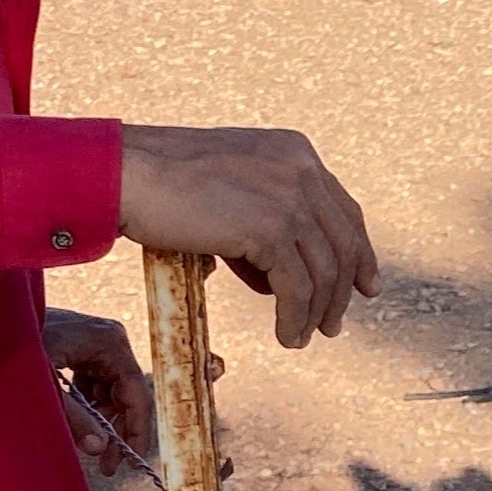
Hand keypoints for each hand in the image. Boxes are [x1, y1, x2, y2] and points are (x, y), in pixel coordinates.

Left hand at [44, 308, 153, 474]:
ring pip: (111, 391)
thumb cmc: (14, 345)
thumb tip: (99, 448)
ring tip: (86, 444)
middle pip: (125, 395)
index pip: (137, 394)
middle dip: (115, 430)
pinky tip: (75, 420)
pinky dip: (87, 404)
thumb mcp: (46, 386)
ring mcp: (97, 343)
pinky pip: (95, 383)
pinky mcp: (82, 348)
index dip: (135, 431)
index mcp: (110, 343)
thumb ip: (74, 418)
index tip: (128, 462)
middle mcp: (110, 340)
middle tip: (105, 465)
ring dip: (100, 419)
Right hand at [116, 124, 379, 346]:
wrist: (126, 174)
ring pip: (324, 271)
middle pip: (343, 243)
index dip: (359, 253)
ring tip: (301, 338)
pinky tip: (286, 336)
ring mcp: (289, 198)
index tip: (364, 287)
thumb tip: (281, 281)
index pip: (344, 210)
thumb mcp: (230, 191)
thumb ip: (264, 222)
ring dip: (316, 312)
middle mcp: (301, 169)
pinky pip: (297, 288)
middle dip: (343, 290)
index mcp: (296, 152)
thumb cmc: (164, 185)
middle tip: (333, 325)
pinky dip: (295, 317)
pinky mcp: (270, 229)